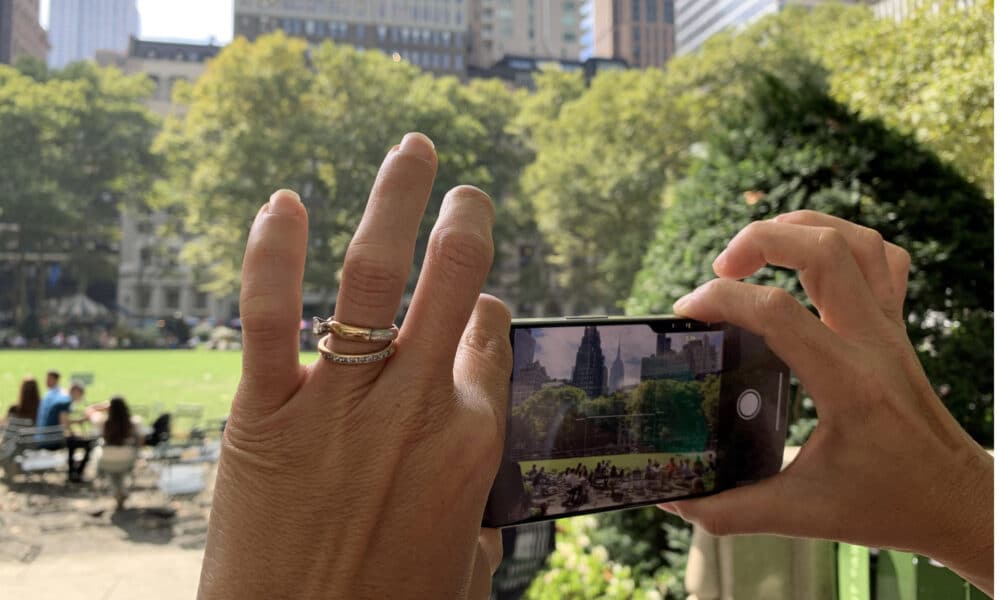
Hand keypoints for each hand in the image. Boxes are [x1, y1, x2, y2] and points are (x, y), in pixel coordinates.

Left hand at [199, 133, 508, 598]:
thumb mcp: (463, 563)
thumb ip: (480, 506)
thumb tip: (485, 478)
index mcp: (471, 442)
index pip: (491, 337)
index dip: (486, 310)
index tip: (475, 305)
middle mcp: (414, 408)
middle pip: (456, 282)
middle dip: (466, 221)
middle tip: (466, 191)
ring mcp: (339, 406)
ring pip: (373, 278)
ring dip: (396, 201)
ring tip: (411, 151)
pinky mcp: (265, 416)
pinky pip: (270, 316)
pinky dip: (273, 252)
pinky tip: (284, 204)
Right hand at [662, 211, 992, 594]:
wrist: (957, 501)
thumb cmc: (888, 505)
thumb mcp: (804, 515)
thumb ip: (731, 510)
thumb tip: (672, 503)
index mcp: (847, 383)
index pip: (777, 311)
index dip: (720, 300)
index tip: (685, 314)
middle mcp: (873, 343)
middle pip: (823, 248)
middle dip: (760, 240)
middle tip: (720, 270)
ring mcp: (890, 330)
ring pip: (856, 240)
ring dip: (800, 229)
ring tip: (757, 251)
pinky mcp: (897, 328)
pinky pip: (882, 259)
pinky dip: (843, 243)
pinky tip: (809, 264)